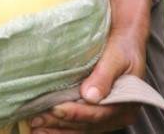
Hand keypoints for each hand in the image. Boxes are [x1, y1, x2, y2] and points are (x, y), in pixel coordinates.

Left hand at [28, 29, 145, 132]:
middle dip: (60, 123)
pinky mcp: (94, 112)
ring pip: (80, 128)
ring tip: (36, 126)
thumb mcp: (117, 56)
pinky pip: (77, 124)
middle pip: (86, 124)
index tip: (56, 109)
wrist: (124, 39)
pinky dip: (60, 125)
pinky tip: (44, 125)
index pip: (98, 114)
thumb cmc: (123, 45)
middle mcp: (117, 114)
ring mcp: (105, 115)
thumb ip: (104, 76)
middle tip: (37, 120)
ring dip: (57, 128)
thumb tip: (91, 95)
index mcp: (127, 103)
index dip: (76, 113)